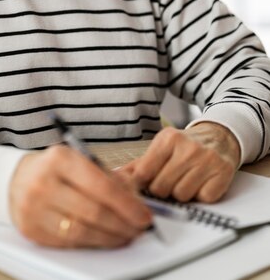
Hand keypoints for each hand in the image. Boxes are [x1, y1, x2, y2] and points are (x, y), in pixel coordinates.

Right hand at [9, 144, 151, 247]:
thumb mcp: (78, 160)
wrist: (15, 179)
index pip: (100, 185)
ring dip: (110, 238)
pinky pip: (68, 243)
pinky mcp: (31, 230)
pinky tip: (103, 239)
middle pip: (93, 212)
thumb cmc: (53, 169)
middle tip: (138, 228)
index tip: (143, 215)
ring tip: (125, 235)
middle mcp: (44, 182)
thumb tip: (135, 199)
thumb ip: (106, 176)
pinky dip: (90, 243)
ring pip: (81, 232)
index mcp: (60, 159)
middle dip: (123, 224)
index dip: (127, 204)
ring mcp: (34, 208)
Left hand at [117, 123, 239, 203]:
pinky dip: (200, 196)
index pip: (145, 172)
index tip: (141, 189)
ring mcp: (207, 161)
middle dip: (162, 190)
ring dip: (181, 194)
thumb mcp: (162, 147)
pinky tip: (200, 183)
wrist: (219, 137)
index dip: (140, 186)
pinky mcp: (222, 174)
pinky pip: (203, 199)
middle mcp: (188, 148)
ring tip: (185, 181)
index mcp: (168, 139)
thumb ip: (139, 164)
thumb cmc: (185, 146)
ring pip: (181, 196)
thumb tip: (114, 178)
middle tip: (168, 182)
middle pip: (161, 187)